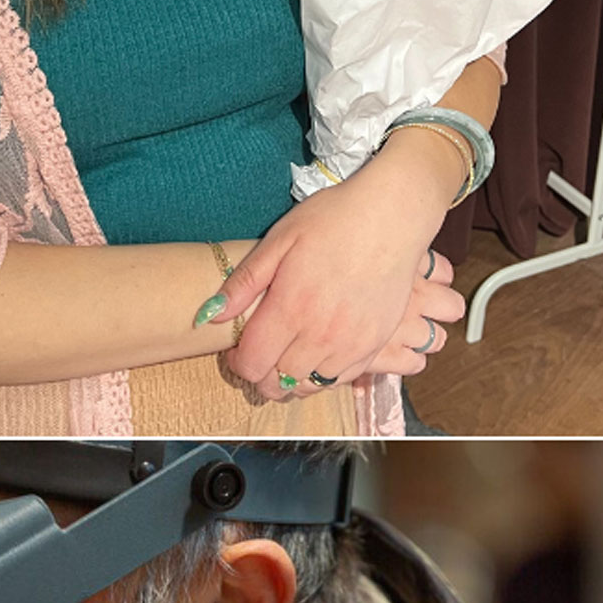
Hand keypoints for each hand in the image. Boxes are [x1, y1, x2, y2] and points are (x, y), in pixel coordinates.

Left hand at [208, 173, 463, 401]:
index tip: (239, 349)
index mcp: (290, 308)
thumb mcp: (280, 239)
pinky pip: (341, 379)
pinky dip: (323, 376)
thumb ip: (244, 282)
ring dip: (292, 378)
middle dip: (261, 375)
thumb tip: (210, 316)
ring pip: (309, 387)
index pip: (251, 364)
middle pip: (277, 383)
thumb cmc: (333, 219)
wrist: (392, 215)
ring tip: (288, 356)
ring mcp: (351, 343)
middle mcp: (320, 334)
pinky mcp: (375, 344)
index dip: (238, 363)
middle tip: (261, 355)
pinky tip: (318, 354)